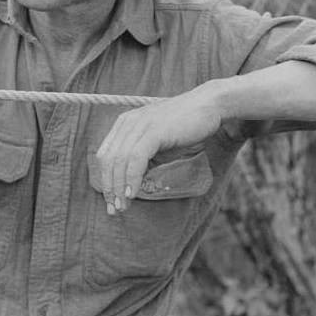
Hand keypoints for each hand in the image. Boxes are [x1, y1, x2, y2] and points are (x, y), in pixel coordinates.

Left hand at [95, 83, 221, 213]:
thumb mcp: (159, 144)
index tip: (111, 201)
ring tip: (123, 206)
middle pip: (108, 160)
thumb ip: (144, 159)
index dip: (105, 180)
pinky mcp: (153, 130)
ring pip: (119, 161)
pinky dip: (132, 178)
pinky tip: (133, 193)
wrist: (210, 105)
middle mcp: (128, 122)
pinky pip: (136, 158)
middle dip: (109, 188)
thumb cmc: (185, 126)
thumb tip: (133, 183)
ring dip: (119, 187)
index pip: (105, 155)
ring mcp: (140, 125)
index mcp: (125, 124)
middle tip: (114, 210)